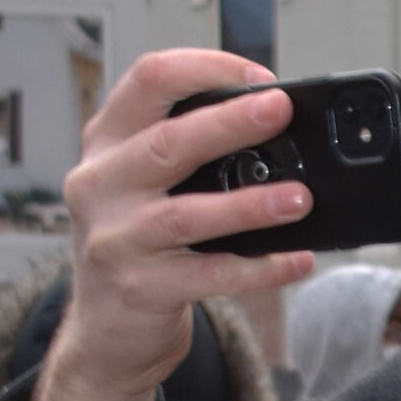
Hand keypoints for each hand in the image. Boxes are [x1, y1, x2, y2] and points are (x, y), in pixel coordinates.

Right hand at [0, 50, 316, 400]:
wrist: (105, 331)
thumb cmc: (138, 244)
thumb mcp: (144, 185)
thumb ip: (188, 153)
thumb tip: (275, 129)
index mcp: (106, 143)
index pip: (147, 81)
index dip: (204, 69)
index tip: (258, 77)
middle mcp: (100, 184)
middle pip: (168, 142)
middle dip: (230, 122)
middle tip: (281, 110)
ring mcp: (115, 239)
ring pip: (188, 214)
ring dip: (251, 204)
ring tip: (301, 198)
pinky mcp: (139, 288)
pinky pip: (211, 275)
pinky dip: (261, 268)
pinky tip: (297, 259)